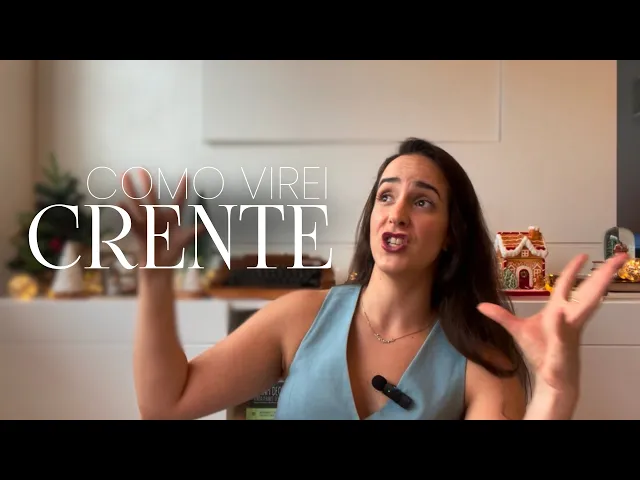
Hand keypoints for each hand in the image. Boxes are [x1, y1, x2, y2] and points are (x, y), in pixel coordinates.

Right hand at [118, 170, 201, 268]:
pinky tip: (119, 202)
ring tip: (124, 178)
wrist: (160, 266)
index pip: (179, 200)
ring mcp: (148, 222)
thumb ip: (193, 233)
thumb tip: (205, 227)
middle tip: (141, 168)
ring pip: (138, 204)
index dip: (183, 188)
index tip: (187, 175)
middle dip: (147, 183)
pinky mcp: (139, 230)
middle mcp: (159, 216)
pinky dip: (126, 212)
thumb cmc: (173, 252)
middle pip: (153, 197)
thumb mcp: (184, 241)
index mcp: (173, 217)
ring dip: (131, 192)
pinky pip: (131, 220)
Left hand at [477, 253, 628, 396]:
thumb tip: (481, 306)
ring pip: (589, 306)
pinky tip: (560, 314)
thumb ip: (500, 316)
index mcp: (559, 310)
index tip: (583, 255)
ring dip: (599, 288)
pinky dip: (561, 325)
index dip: (574, 269)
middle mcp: (570, 317)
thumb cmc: (540, 353)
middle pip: (590, 290)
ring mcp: (571, 331)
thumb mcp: (516, 330)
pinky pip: (563, 333)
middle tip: (620, 257)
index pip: (567, 284)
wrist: (550, 378)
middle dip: (604, 273)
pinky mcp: (563, 347)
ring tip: (610, 270)